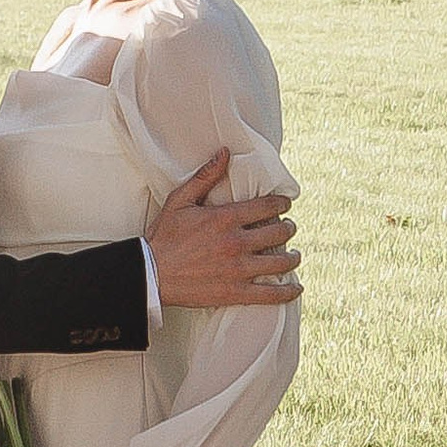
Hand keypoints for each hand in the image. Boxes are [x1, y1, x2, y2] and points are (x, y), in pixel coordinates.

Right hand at [147, 152, 300, 311]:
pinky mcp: (236, 292)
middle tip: (289, 228)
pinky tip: (295, 288)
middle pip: (278, 232)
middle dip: (288, 228)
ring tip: (294, 254)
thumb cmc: (164, 236)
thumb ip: (205, 176)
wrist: (151, 273)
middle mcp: (236, 242)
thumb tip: (225, 153)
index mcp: (225, 218)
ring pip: (280, 262)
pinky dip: (287, 291)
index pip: (267, 206)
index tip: (285, 205)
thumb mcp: (180, 200)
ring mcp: (238, 269)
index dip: (282, 204)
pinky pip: (270, 294)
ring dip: (293, 257)